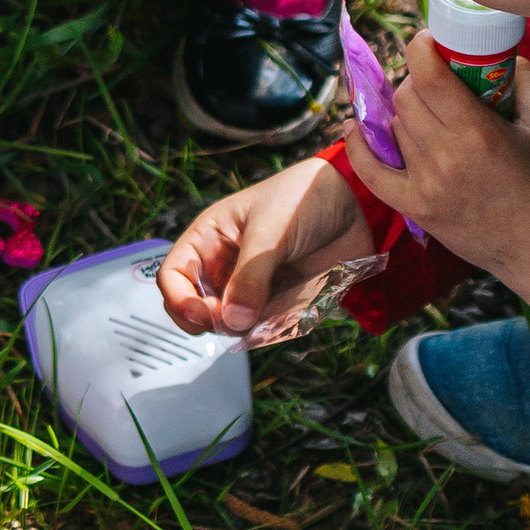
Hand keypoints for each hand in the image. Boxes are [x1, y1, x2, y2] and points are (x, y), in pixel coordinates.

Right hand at [159, 156, 367, 335]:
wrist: (356, 201)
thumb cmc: (304, 198)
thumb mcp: (271, 231)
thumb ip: (250, 277)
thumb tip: (232, 322)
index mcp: (209, 238)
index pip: (173, 276)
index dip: (179, 300)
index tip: (202, 316)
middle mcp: (224, 264)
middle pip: (197, 307)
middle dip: (211, 321)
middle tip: (235, 323)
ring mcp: (252, 285)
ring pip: (230, 322)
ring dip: (241, 330)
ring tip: (263, 321)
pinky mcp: (278, 299)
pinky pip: (263, 326)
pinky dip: (267, 331)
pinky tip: (280, 320)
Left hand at [347, 40, 529, 296]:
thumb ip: (525, 81)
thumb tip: (505, 53)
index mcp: (478, 132)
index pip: (427, 74)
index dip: (420, 47)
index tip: (429, 41)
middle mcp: (445, 158)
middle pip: (406, 97)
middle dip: (418, 80)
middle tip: (437, 81)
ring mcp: (426, 186)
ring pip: (393, 127)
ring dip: (405, 111)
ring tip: (426, 110)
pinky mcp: (416, 209)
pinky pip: (371, 171)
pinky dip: (359, 146)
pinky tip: (355, 126)